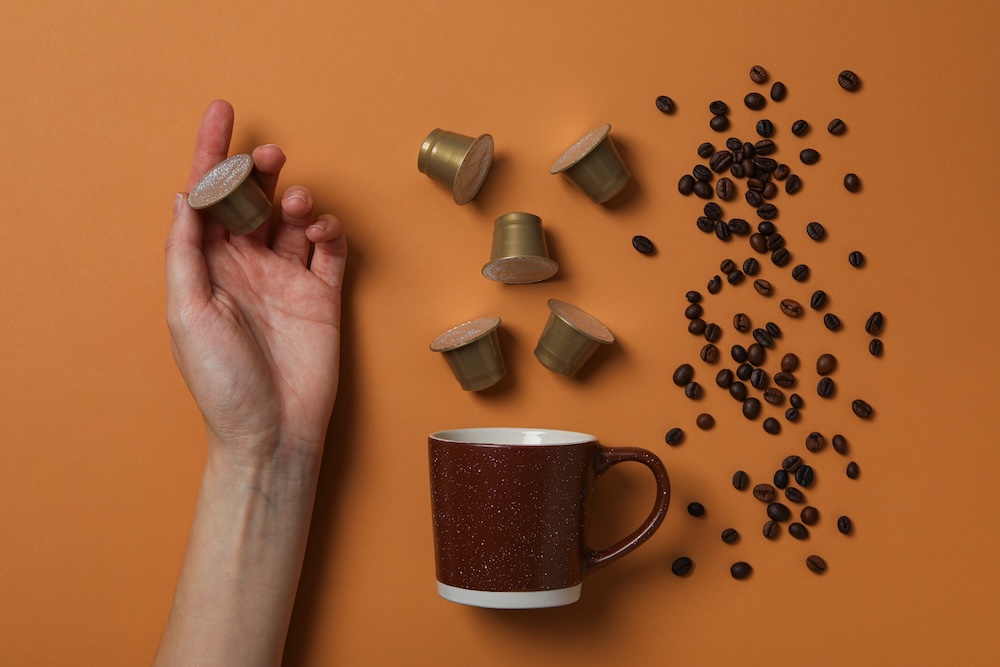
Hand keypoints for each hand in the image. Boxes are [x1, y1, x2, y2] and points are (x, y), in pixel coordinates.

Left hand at [165, 100, 346, 469]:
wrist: (273, 431)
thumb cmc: (223, 382)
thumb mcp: (188, 312)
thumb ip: (186, 251)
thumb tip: (185, 197)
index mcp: (208, 268)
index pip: (208, 200)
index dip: (211, 154)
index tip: (221, 113)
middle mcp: (247, 268)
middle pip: (254, 201)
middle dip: (260, 170)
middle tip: (271, 154)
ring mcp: (287, 280)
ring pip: (295, 220)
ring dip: (298, 200)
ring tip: (301, 205)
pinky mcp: (323, 295)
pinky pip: (330, 250)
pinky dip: (331, 231)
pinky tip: (325, 230)